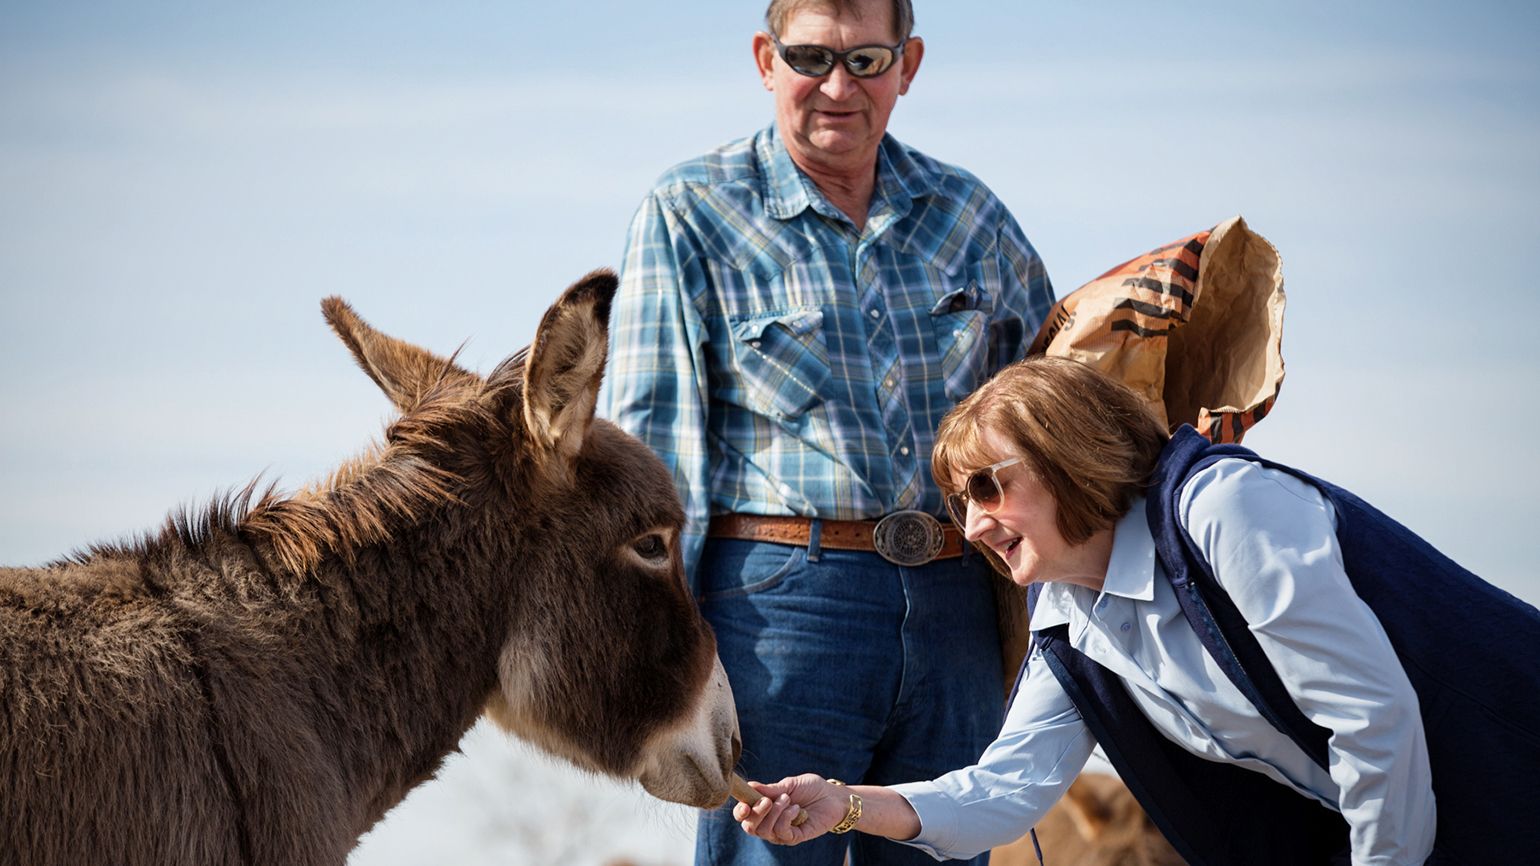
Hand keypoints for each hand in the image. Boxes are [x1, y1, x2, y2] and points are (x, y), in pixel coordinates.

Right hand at [732, 774, 848, 845]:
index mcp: (764, 809)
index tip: (745, 803)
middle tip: (768, 800)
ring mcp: (782, 833)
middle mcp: (770, 823)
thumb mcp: (789, 784)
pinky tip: (796, 808)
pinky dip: (786, 818)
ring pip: (765, 831)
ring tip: (788, 800)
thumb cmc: (811, 788)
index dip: (740, 812)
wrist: (833, 796)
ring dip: (775, 813)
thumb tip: (750, 786)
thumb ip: (770, 788)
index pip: (744, 816)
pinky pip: (782, 833)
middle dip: (756, 813)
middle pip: (750, 827)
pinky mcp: (795, 838)